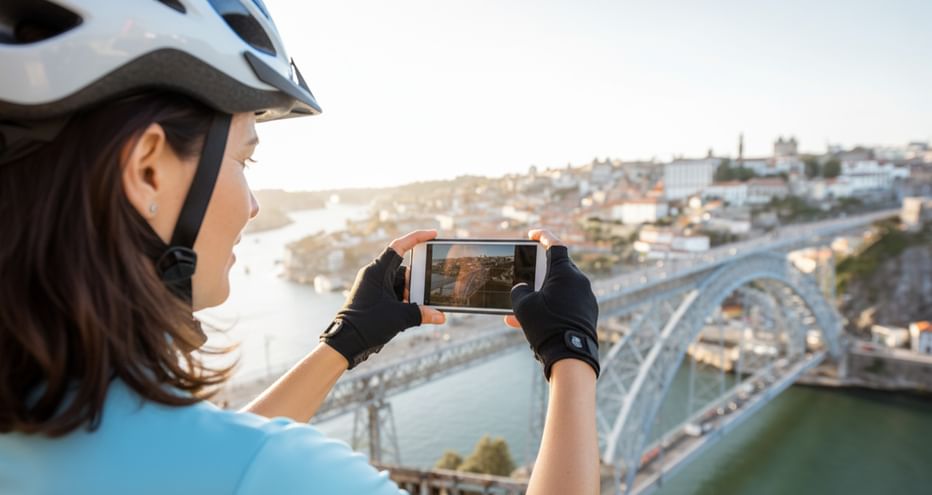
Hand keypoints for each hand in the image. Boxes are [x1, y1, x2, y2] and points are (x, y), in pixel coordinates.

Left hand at [320, 230, 445, 368]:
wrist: (345, 342)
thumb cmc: (366, 324)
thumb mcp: (399, 317)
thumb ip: (422, 314)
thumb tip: (441, 316)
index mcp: (376, 271)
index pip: (399, 246)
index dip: (417, 237)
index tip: (433, 234)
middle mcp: (374, 275)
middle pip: (403, 269)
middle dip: (416, 282)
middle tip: (426, 292)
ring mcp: (374, 287)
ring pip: (400, 284)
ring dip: (410, 295)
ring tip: (415, 309)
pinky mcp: (374, 298)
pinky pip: (394, 294)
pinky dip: (404, 302)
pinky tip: (409, 314)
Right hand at [505, 229, 598, 379]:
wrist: (571, 356)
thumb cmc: (546, 326)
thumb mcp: (524, 305)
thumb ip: (520, 290)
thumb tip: (522, 288)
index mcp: (565, 272)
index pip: (555, 245)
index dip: (543, 236)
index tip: (532, 235)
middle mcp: (579, 281)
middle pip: (558, 268)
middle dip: (540, 272)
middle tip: (526, 276)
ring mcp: (586, 298)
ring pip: (560, 289)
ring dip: (543, 294)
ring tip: (523, 307)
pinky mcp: (587, 313)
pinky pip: (567, 303)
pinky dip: (551, 307)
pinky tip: (533, 321)